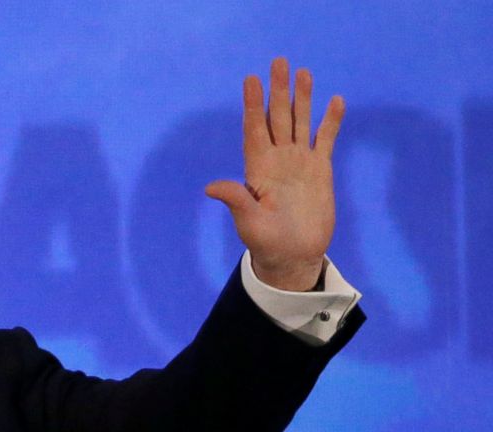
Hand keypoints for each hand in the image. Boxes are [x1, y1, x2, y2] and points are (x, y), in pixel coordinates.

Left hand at [205, 57, 344, 290]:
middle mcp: (278, 160)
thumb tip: (210, 187)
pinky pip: (326, 140)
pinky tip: (335, 101)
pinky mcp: (320, 170)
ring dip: (302, 98)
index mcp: (258, 169)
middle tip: (278, 62)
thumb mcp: (248, 222)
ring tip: (303, 72)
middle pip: (277, 118)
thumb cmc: (266, 242)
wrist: (293, 255)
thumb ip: (235, 200)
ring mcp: (299, 163)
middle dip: (277, 91)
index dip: (252, 105)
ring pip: (300, 122)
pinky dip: (330, 121)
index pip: (254, 129)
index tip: (250, 80)